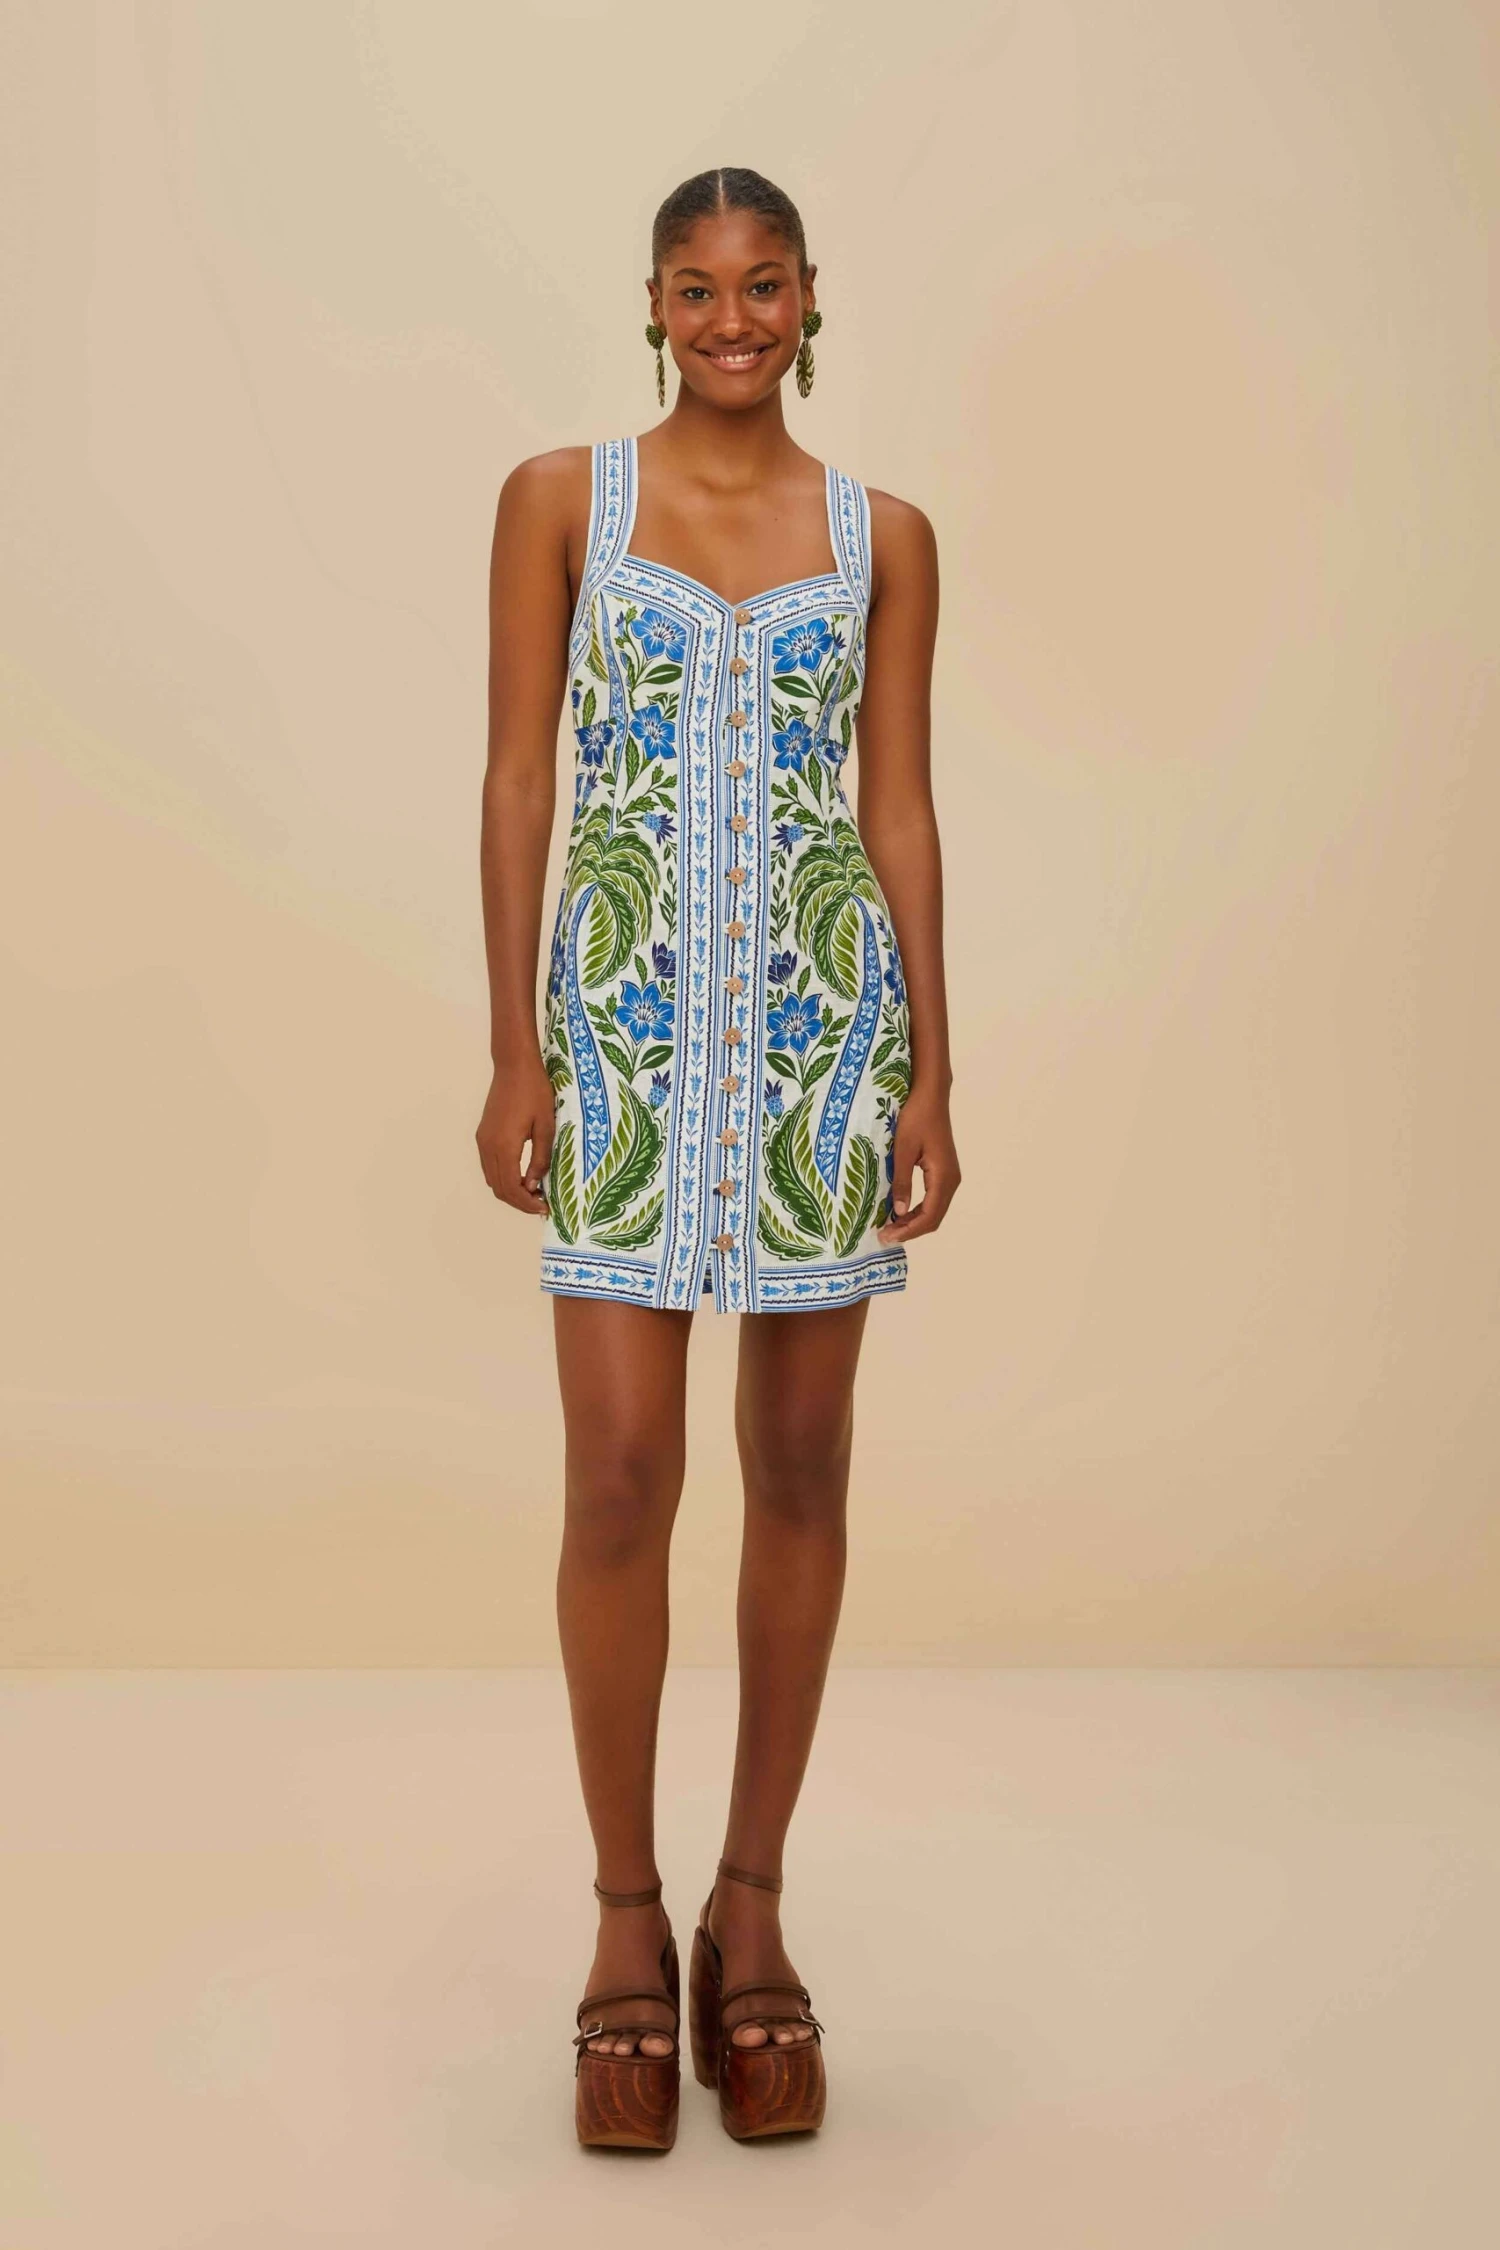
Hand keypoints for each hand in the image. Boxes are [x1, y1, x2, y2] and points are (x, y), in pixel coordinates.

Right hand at [476, 1057, 555, 1217]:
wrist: (514, 1066)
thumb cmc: (535, 1091)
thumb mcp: (546, 1126)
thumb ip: (540, 1158)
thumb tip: (533, 1185)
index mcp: (504, 1146)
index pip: (511, 1188)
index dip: (527, 1203)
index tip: (544, 1208)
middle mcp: (488, 1146)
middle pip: (499, 1188)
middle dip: (519, 1202)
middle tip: (541, 1204)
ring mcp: (483, 1140)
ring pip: (492, 1179)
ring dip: (510, 1190)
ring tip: (534, 1192)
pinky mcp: (483, 1134)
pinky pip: (489, 1166)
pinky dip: (503, 1177)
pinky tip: (522, 1175)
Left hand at [876, 1080, 959, 1246]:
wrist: (931, 1095)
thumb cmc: (916, 1117)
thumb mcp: (903, 1150)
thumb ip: (901, 1181)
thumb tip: (898, 1211)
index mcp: (944, 1177)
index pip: (929, 1216)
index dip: (908, 1231)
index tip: (887, 1236)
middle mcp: (951, 1180)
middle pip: (934, 1218)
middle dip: (910, 1230)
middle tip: (884, 1236)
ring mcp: (949, 1176)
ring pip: (934, 1210)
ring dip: (913, 1222)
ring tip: (889, 1227)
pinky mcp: (943, 1171)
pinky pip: (933, 1199)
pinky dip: (917, 1210)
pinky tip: (899, 1211)